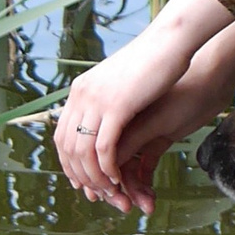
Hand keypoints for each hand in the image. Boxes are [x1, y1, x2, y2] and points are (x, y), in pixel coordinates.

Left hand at [55, 23, 234, 212]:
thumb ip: (109, 97)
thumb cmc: (153, 58)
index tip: (84, 183)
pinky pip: (104, 148)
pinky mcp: (116, 106)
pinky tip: (118, 180)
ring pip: (84, 152)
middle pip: (69, 148)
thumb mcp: (123, 80)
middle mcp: (81, 95)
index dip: (71, 164)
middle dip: (82, 176)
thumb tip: (108, 112)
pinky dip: (108, 169)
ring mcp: (96, 100)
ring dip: (95, 178)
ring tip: (111, 192)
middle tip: (98, 195)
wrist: (170, 40)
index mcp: (80, 90)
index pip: (63, 137)